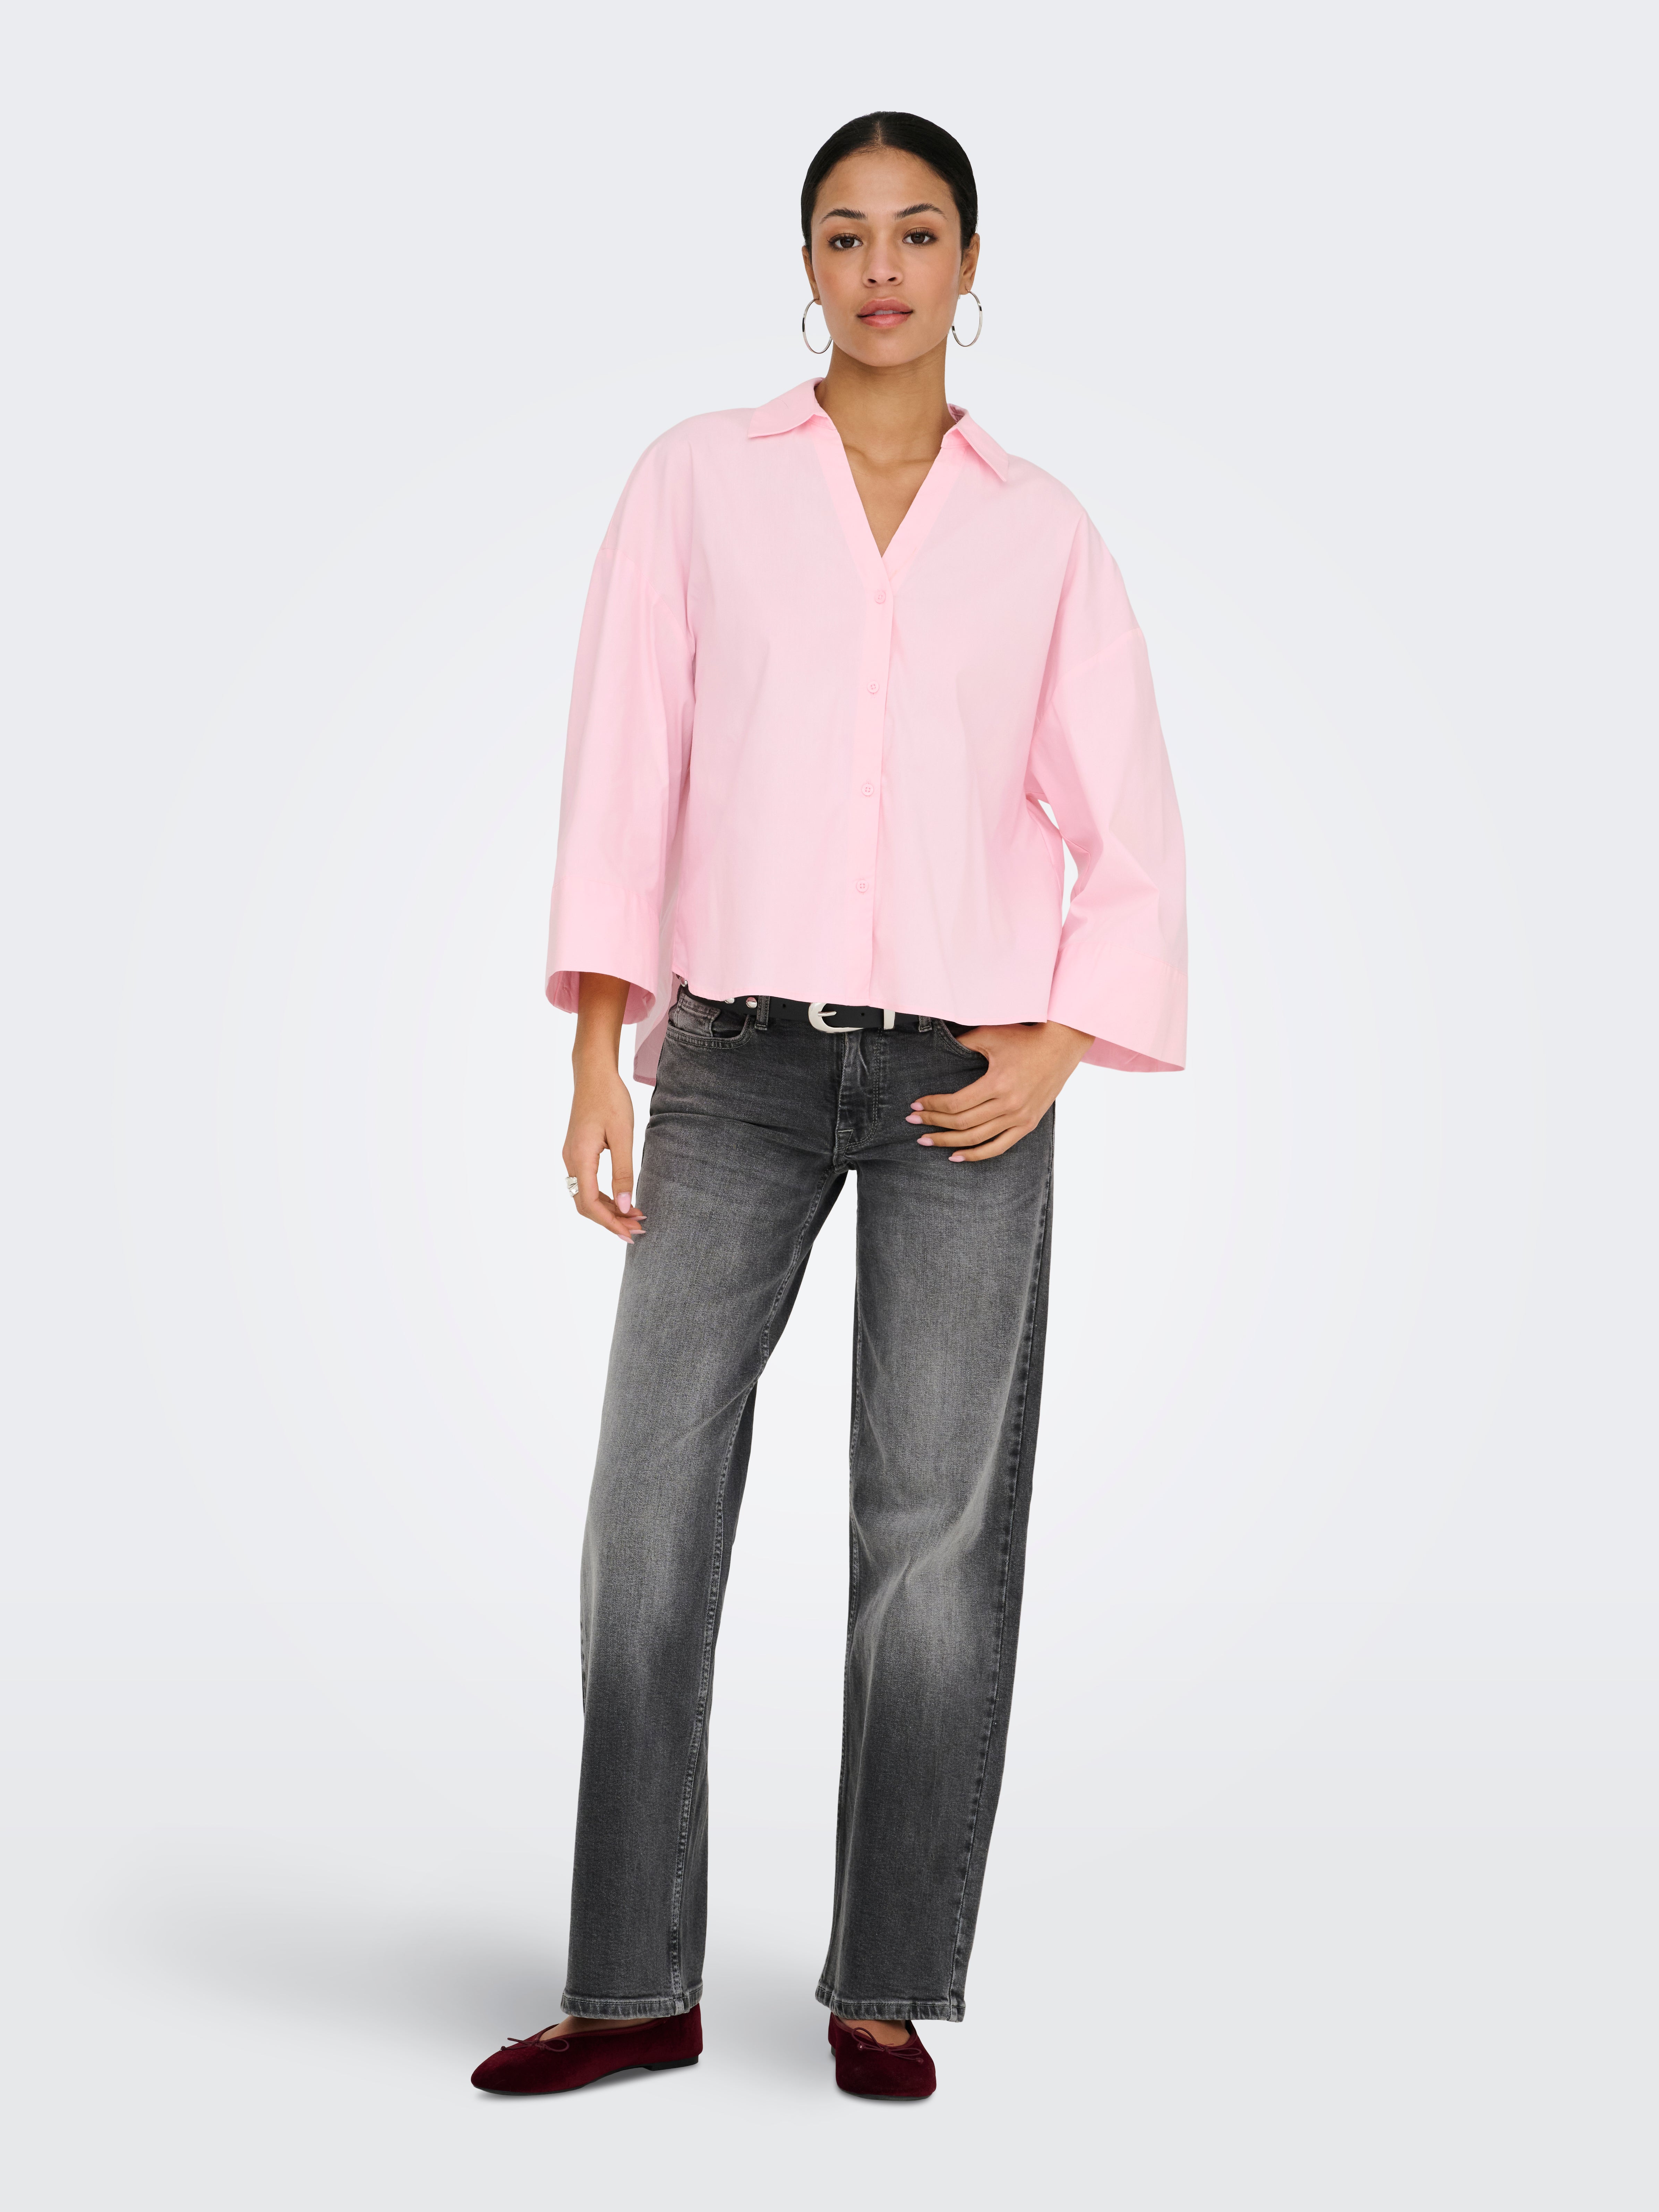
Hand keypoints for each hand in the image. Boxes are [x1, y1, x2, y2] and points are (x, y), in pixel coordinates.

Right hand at [564, 973, 645, 1241]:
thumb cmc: (610, 1099)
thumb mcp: (623, 1136)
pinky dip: (604, 1195)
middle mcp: (570, 1161)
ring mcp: (571, 1156)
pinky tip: (622, 1199)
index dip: (610, 1222)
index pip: (590, 1203)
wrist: (593, 1073)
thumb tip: (625, 1206)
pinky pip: (586, 1183)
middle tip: (638, 1230)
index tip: (631, 1234)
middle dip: (611, 1220)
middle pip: (585, 1204)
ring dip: (608, 1209)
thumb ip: (623, 1172)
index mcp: (580, 1158)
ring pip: (585, 1195)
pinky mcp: (576, 1152)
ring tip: (634, 1218)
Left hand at [907, 1021, 1092, 1161]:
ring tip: (927, 1141)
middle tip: (913, 1122)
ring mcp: (1020, 1118)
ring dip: (949, 1142)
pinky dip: (977, 1155)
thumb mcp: (991, 1035)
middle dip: (933, 1124)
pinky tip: (957, 1156)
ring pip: (977, 1139)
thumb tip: (937, 1049)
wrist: (1061, 1046)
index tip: (916, 1105)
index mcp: (998, 1083)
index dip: (932, 1106)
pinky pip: (999, 1147)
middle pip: (962, 1123)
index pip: (956, 1104)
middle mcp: (1009, 1105)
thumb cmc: (1025, 1039)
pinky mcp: (1028, 1124)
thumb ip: (963, 1043)